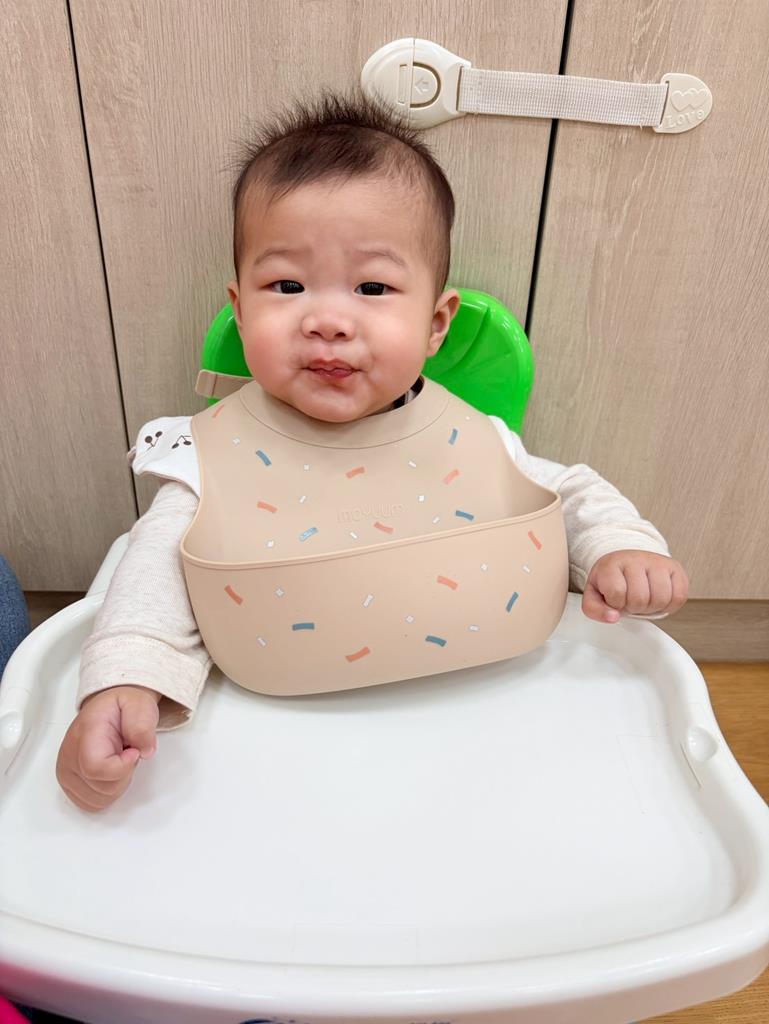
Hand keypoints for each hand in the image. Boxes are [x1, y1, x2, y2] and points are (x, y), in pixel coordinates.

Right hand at [56, 685, 159, 810]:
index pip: (95, 767)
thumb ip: (143, 726)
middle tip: (126, 752)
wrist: (109, 709)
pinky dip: (107, 793)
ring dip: (117, 784)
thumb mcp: (139, 705)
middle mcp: (69, 755)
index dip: (121, 767)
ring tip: (117, 760)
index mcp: (85, 732)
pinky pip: (92, 804)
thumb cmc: (122, 707)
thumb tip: (145, 751)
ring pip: (99, 800)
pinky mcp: (69, 784)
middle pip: (102, 788)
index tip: (133, 752)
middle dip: (124, 774)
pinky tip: (110, 772)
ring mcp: (66, 772)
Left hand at [582, 550, 688, 623]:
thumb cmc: (612, 579)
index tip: (614, 598)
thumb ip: (595, 610)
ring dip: (651, 607)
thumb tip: (613, 617)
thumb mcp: (594, 594)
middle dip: (633, 607)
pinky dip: (669, 605)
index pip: (616, 593)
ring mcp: (658, 561)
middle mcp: (636, 558)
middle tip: (629, 599)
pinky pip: (679, 597)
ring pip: (661, 599)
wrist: (628, 561)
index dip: (615, 603)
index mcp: (611, 564)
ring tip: (643, 599)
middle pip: (640, 599)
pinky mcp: (675, 567)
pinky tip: (657, 597)